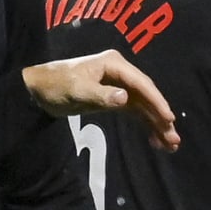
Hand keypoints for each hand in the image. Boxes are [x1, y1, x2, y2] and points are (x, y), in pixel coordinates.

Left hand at [22, 49, 180, 150]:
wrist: (36, 90)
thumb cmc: (55, 86)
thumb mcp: (77, 91)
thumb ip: (101, 95)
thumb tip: (125, 99)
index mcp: (114, 65)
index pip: (141, 84)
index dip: (156, 102)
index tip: (168, 119)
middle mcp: (120, 73)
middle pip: (147, 96)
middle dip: (161, 117)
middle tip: (174, 138)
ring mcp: (117, 85)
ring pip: (143, 106)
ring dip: (156, 124)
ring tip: (170, 144)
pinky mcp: (112, 98)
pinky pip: (134, 111)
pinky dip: (144, 124)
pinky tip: (154, 139)